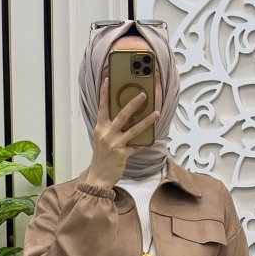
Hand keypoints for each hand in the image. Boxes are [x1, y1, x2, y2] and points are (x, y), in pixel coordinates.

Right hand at [82, 75, 159, 189]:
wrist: (98, 176)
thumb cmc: (101, 157)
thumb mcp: (101, 139)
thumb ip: (109, 128)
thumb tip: (123, 119)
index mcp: (100, 128)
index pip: (102, 107)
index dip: (104, 93)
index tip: (107, 79)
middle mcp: (107, 134)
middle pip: (122, 115)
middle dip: (133, 103)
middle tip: (143, 94)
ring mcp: (115, 144)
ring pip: (133, 129)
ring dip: (146, 120)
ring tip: (156, 113)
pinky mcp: (123, 154)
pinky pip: (137, 146)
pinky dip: (145, 142)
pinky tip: (153, 138)